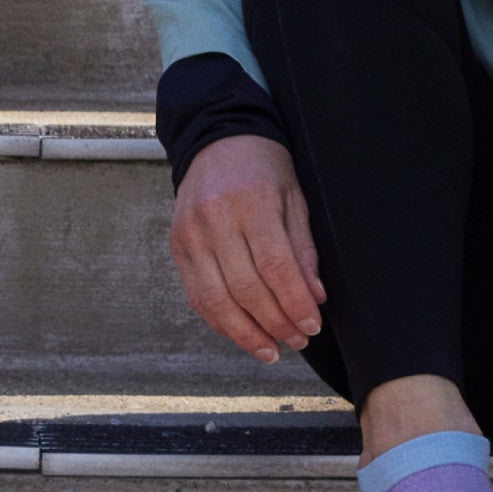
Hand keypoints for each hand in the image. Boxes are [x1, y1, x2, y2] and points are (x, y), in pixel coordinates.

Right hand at [169, 134, 325, 363]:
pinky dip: (221, 322)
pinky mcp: (177, 247)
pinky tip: (244, 334)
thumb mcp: (295, 197)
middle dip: (275, 323)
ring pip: (216, 300)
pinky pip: (197, 295)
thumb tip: (315, 297)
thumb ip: (304, 248)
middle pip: (245, 288)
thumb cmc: (264, 168)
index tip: (312, 326)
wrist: (217, 141)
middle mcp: (215, 219)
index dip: (294, 303)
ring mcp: (190, 234)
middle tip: (298, 340)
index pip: (275, 266)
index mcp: (251, 200)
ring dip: (246, 333)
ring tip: (272, 350)